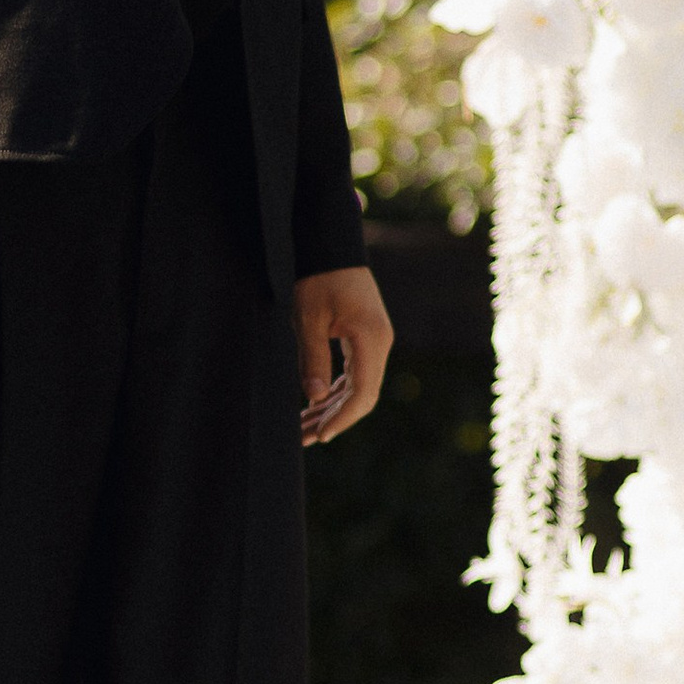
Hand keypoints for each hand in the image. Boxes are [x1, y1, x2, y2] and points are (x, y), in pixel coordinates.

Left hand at [296, 264, 391, 445]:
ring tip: (303, 428)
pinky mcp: (366, 338)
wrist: (332, 245)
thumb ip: (312, 359)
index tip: (320, 435)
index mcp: (370, 339)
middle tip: (303, 438)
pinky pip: (355, 374)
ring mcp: (376, 341)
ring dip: (332, 408)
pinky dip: (336, 391)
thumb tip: (314, 400)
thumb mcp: (308, 318)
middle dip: (334, 419)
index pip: (362, 393)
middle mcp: (379, 343)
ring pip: (358, 387)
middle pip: (362, 395)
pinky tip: (314, 405)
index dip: (341, 418)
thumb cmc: (318, 277)